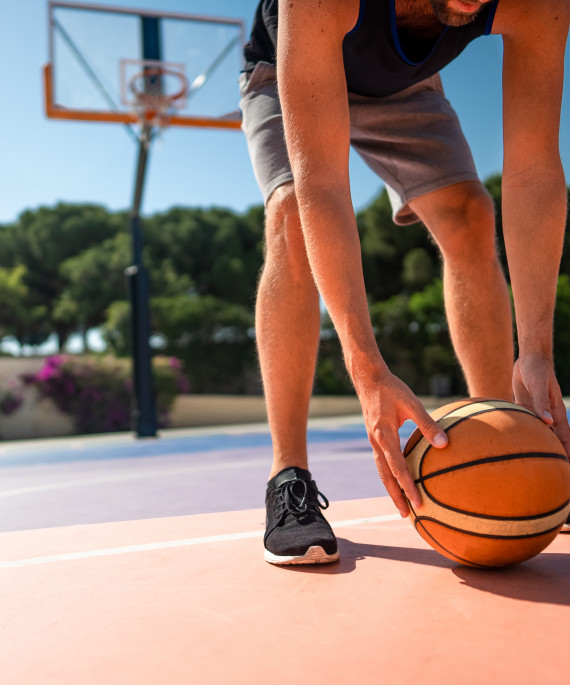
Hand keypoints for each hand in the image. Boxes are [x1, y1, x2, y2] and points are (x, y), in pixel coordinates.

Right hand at [357, 368, 447, 517]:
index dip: (407, 487)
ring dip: (390, 488)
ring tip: (401, 504)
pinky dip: (389, 474)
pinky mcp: (375, 437)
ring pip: (381, 471)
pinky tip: (398, 479)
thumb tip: (445, 444)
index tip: (418, 502)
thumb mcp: (412, 403)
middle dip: (395, 496)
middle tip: (406, 515)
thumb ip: (428, 424)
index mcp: (384, 435)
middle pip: (385, 476)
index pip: (397, 468)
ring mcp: (373, 440)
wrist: (368, 378)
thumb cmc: (392, 388)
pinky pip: (381, 461)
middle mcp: (376, 441)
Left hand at [513, 354, 569, 458]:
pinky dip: (522, 433)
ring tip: (532, 465)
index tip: (567, 466)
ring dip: (536, 446)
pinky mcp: (525, 408)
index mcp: (556, 412)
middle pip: (552, 440)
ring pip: (538, 434)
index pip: (564, 437)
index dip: (566, 451)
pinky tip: (513, 444)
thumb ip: (541, 403)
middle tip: (553, 473)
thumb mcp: (539, 384)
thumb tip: (548, 422)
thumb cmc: (537, 370)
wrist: (529, 359)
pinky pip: (525, 424)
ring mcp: (537, 413)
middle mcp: (548, 416)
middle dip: (554, 455)